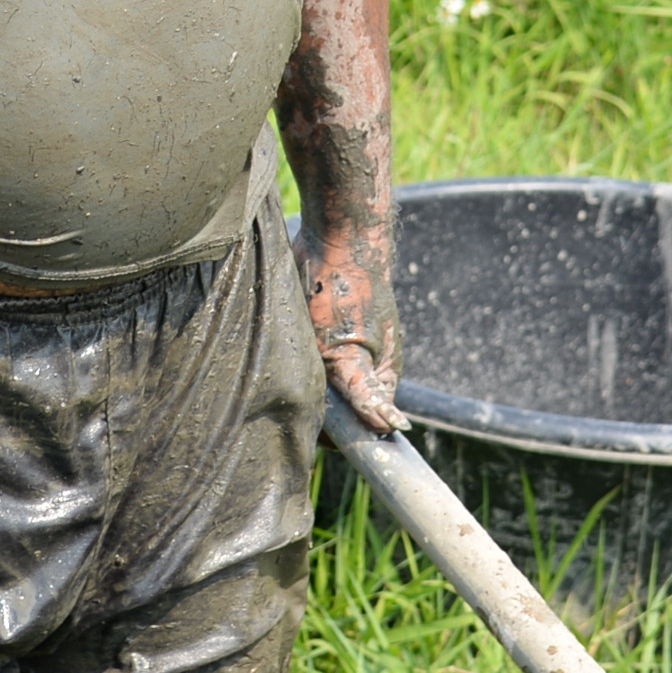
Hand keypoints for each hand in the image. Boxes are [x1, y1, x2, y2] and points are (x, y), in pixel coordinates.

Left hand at [295, 214, 403, 433]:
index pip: (360, 425)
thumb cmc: (347, 297)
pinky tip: (279, 353)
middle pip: (337, 406)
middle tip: (289, 399)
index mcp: (381, 376)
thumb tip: (392, 428)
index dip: (336, 434)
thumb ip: (365, 394)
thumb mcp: (349, 354)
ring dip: (300, 382)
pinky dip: (293, 359)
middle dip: (314, 406)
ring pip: (318, 382)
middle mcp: (364, 365)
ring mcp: (343, 346)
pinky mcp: (322, 328)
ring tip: (282, 371)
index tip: (309, 435)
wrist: (337, 237)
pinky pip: (306, 357)